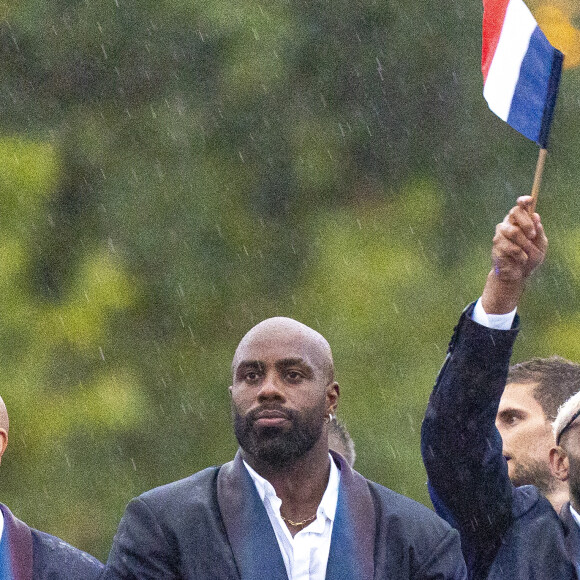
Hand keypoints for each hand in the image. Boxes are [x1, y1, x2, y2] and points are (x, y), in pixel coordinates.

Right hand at [481, 196, 546, 313]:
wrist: (517, 274)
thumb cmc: (530, 257)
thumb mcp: (540, 244)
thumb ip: (539, 231)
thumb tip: (536, 216)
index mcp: (520, 222)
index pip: (520, 206)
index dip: (524, 201)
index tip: (529, 200)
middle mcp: (508, 224)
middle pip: (514, 212)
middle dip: (527, 223)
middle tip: (533, 235)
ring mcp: (500, 234)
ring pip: (513, 231)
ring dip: (524, 243)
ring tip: (527, 254)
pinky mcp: (496, 245)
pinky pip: (511, 247)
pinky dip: (520, 255)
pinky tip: (520, 260)